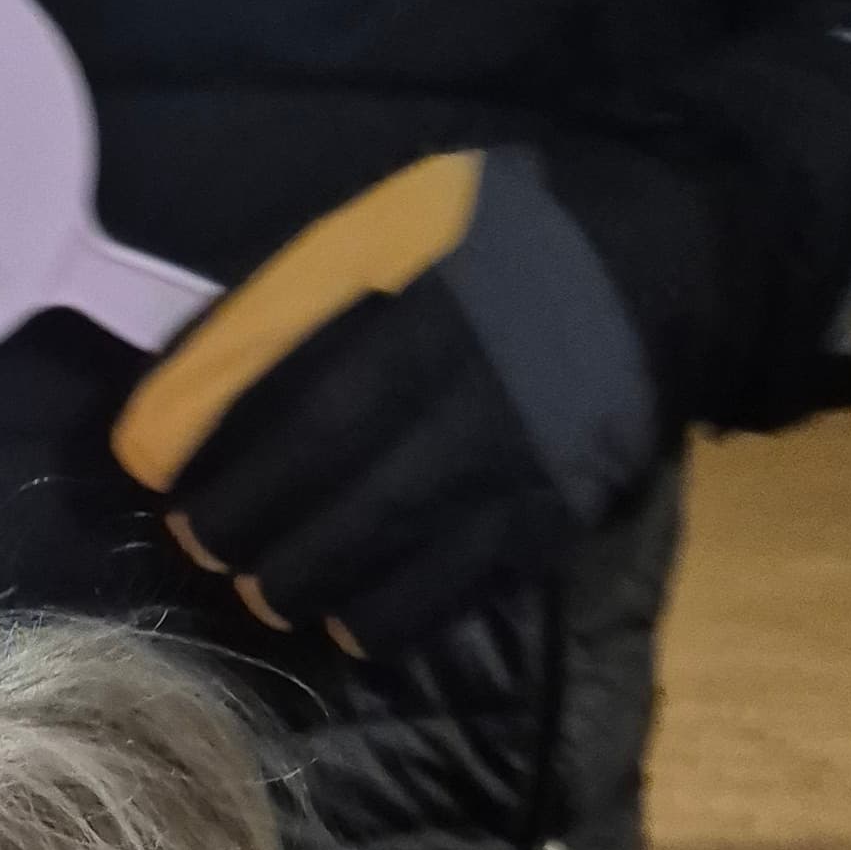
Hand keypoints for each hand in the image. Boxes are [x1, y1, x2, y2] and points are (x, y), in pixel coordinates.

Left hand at [111, 143, 715, 653]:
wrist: (675, 263)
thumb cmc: (511, 238)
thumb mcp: (409, 224)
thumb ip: (313, 293)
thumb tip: (199, 375)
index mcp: (439, 303)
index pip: (311, 403)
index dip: (234, 461)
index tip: (175, 489)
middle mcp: (485, 387)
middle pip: (349, 487)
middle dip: (260, 531)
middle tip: (211, 549)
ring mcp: (529, 459)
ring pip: (401, 548)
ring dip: (313, 584)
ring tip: (268, 592)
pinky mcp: (562, 511)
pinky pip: (466, 584)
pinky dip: (396, 616)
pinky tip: (348, 625)